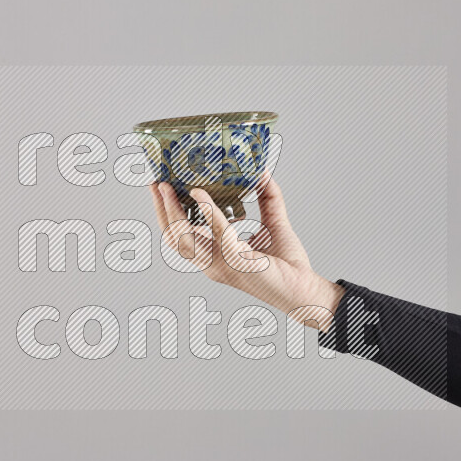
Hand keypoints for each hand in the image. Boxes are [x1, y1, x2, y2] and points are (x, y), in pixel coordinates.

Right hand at [150, 172, 343, 329]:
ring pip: (184, 238)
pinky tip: (201, 195)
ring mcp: (221, 265)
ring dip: (173, 211)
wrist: (305, 289)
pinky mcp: (238, 262)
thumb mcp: (273, 223)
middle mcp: (212, 263)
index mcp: (214, 256)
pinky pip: (218, 234)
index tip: (160, 188)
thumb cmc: (287, 264)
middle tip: (156, 183)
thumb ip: (267, 198)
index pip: (179, 236)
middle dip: (161, 210)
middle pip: (173, 237)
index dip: (166, 213)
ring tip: (169, 187)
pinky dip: (208, 213)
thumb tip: (262, 171)